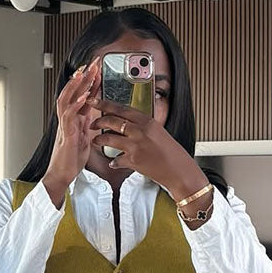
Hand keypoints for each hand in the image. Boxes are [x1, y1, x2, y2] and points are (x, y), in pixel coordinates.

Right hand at [44, 61, 101, 197]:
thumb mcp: (85, 138)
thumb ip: (88, 123)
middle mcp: (67, 119)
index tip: (98, 69)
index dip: (90, 81)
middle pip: (73, 92)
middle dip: (84, 76)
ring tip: (85, 72)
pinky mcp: (66, 134)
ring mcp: (65, 125)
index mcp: (74, 119)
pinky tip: (84, 96)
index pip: (82, 95)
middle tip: (93, 62)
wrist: (62, 175)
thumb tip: (94, 113)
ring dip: (77, 85)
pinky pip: (69, 115)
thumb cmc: (71, 160)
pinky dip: (77, 104)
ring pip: (67, 98)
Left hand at [89, 97, 209, 202]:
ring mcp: (136, 145)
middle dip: (98, 121)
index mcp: (147, 121)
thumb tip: (128, 125)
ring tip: (96, 140)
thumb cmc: (171, 153)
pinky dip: (114, 162)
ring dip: (100, 139)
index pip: (121, 108)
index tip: (95, 101)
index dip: (105, 104)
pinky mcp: (134, 161)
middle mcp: (140, 131)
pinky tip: (113, 163)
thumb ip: (142, 127)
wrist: (179, 171)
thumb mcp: (158, 132)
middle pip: (112, 121)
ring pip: (110, 138)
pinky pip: (117, 159)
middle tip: (92, 124)